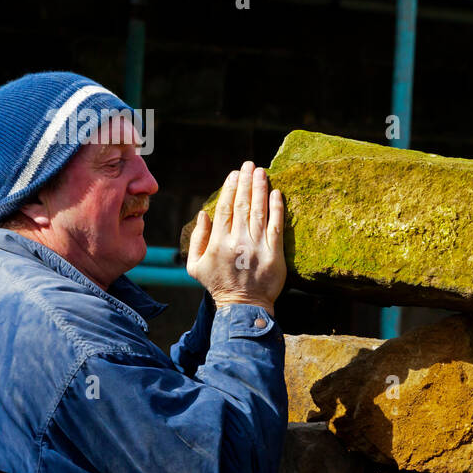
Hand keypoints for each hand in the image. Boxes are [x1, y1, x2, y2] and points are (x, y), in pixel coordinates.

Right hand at [187, 161, 285, 313]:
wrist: (244, 307)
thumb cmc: (218, 285)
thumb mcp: (196, 266)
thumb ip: (197, 238)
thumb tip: (204, 213)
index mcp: (219, 242)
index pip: (225, 208)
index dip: (231, 188)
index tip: (235, 174)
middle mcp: (238, 241)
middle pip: (243, 205)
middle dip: (247, 182)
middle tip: (250, 165)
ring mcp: (258, 247)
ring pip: (260, 211)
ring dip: (261, 188)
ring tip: (262, 172)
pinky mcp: (275, 254)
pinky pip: (276, 226)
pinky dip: (277, 208)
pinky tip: (276, 193)